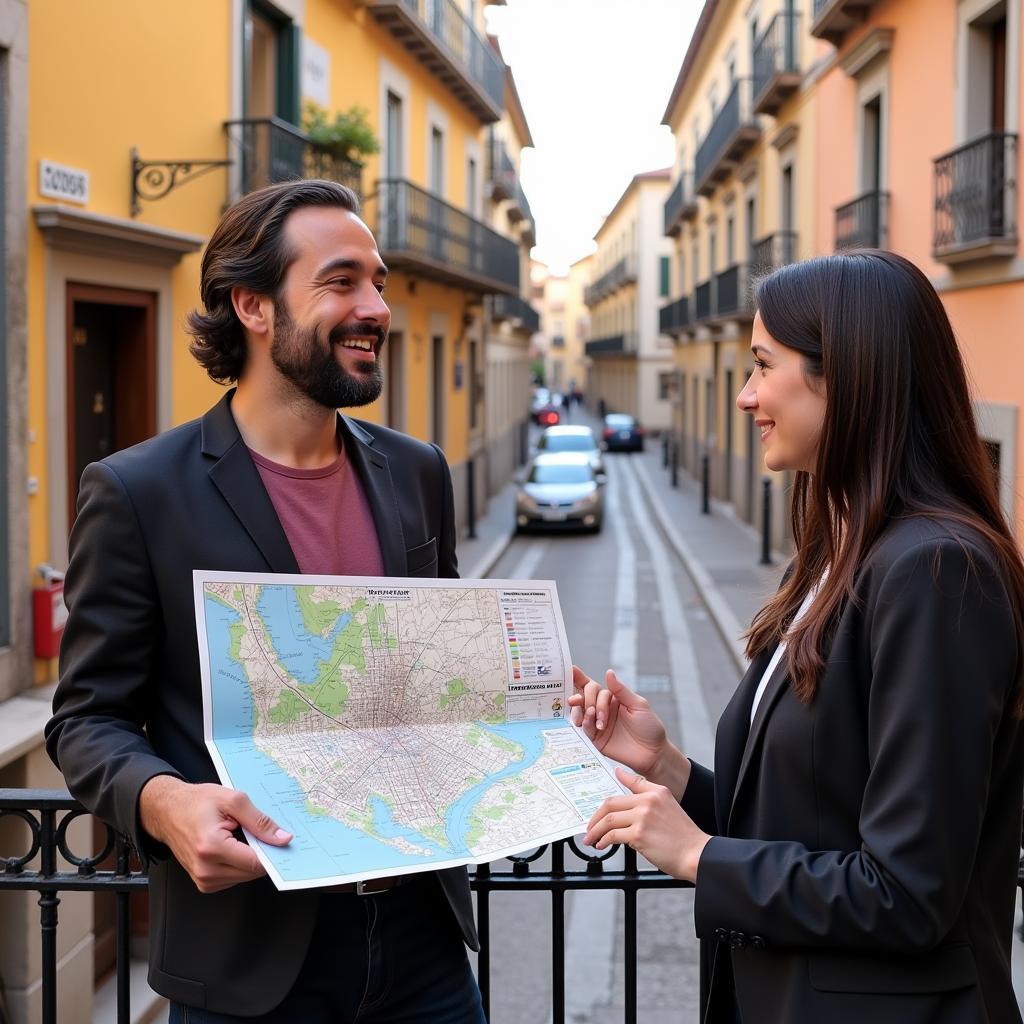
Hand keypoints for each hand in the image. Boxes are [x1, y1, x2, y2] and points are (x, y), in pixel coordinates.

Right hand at [139, 776, 291, 892]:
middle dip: (262, 852)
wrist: (167, 811)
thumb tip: (282, 838)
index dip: (273, 851)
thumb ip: (259, 821)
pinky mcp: (204, 883)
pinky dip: (239, 863)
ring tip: (239, 835)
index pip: (256, 862)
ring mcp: (203, 880)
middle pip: (252, 872)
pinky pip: (234, 877)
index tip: (283, 841)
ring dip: (249, 858)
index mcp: (212, 848)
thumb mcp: (233, 800)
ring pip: (244, 876)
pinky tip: (233, 845)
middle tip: (259, 831)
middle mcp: (206, 869)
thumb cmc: (196, 802)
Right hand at [569, 666, 672, 778]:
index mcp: (611, 698)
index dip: (579, 677)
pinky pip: (583, 729)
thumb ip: (621, 690)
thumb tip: (609, 672)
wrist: (652, 753)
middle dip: (587, 699)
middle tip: (593, 709)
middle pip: (584, 696)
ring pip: (580, 712)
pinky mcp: (595, 739)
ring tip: (591, 715)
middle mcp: (600, 709)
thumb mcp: (638, 705)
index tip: (571, 670)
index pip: (592, 686)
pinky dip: (585, 724)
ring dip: (583, 711)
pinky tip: (592, 725)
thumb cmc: (649, 727)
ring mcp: (596, 724)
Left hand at [583, 768, 711, 881]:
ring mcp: (643, 816)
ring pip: (608, 819)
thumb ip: (647, 794)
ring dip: (595, 830)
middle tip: (590, 826)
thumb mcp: (668, 806)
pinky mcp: (639, 834)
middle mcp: (649, 800)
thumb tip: (627, 788)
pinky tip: (602, 845)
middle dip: (596, 817)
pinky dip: (603, 840)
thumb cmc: (683, 835)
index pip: (629, 782)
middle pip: (611, 803)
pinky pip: (613, 835)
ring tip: (591, 838)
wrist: (696, 854)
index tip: (601, 792)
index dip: (611, 786)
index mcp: (657, 791)